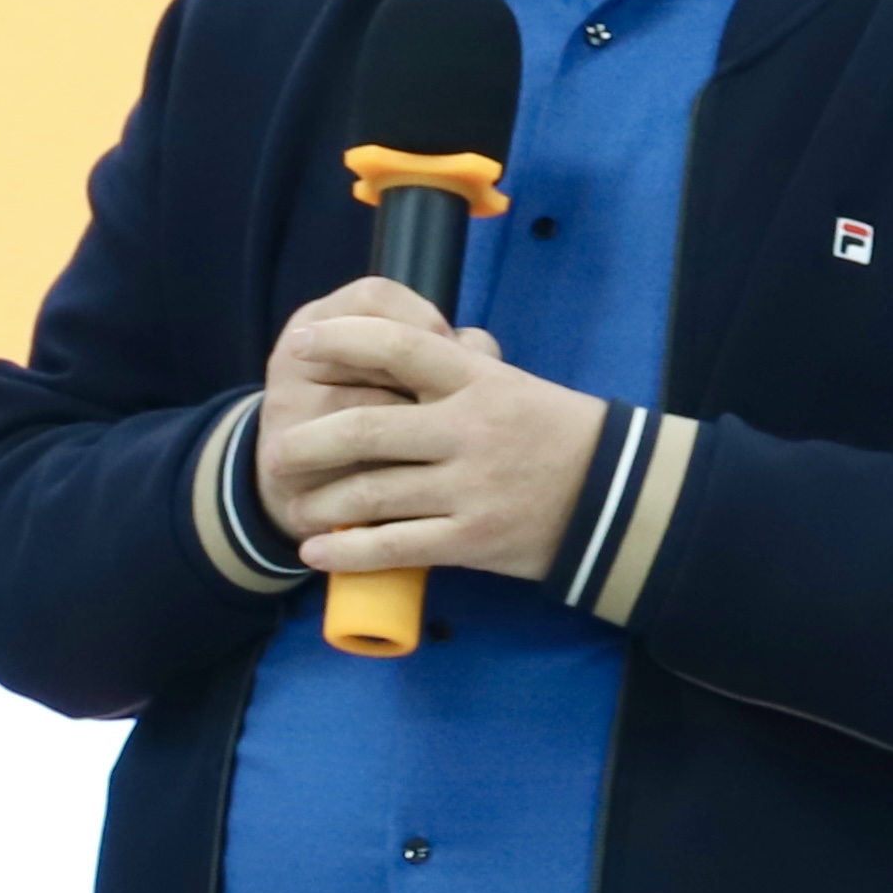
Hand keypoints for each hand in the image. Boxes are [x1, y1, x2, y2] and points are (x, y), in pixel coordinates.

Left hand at [256, 279, 605, 589]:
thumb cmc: (555, 431)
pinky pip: (394, 547)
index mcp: (477, 379)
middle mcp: (468, 429)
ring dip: (320, 501)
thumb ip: (451, 369)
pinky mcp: (471, 539)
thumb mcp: (508, 381)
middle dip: (308, 442)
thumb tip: (379, 350)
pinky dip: (347, 552)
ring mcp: (469, 487)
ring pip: (370, 493)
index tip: (300, 345)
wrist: (615, 495)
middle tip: (276, 450)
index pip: (397, 346)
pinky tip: (318, 552)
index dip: (341, 341)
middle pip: (366, 429)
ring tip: (293, 503)